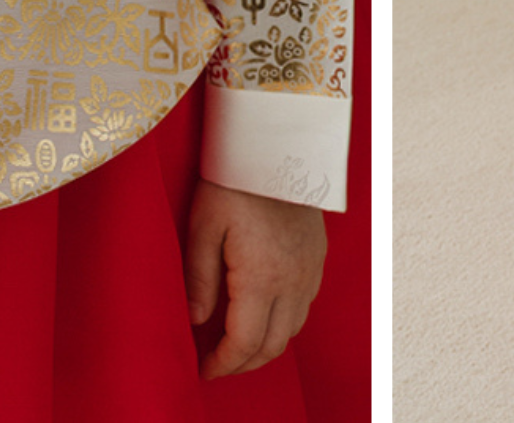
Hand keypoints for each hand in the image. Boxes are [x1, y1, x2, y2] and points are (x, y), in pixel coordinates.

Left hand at [184, 180, 325, 377]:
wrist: (276, 143)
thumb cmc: (233, 179)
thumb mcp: (203, 225)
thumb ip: (199, 278)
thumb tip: (196, 320)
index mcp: (262, 276)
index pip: (245, 342)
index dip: (223, 364)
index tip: (203, 369)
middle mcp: (293, 279)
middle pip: (273, 345)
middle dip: (243, 363)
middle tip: (217, 363)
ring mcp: (310, 268)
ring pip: (294, 328)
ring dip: (266, 344)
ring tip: (237, 342)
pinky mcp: (317, 255)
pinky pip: (305, 304)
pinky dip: (284, 320)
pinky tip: (262, 311)